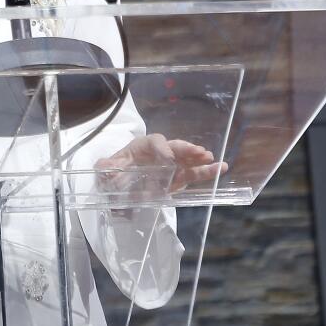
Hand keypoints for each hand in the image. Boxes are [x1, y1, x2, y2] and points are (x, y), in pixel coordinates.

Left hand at [95, 134, 227, 195]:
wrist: (117, 183)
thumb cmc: (113, 171)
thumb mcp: (105, 169)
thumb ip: (106, 166)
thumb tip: (106, 166)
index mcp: (140, 147)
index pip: (154, 142)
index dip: (162, 148)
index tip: (168, 159)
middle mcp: (158, 153)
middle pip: (174, 147)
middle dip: (185, 149)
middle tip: (199, 152)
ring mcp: (170, 166)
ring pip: (186, 160)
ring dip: (199, 159)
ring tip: (213, 159)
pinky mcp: (176, 179)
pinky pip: (192, 174)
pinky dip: (205, 172)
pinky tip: (220, 169)